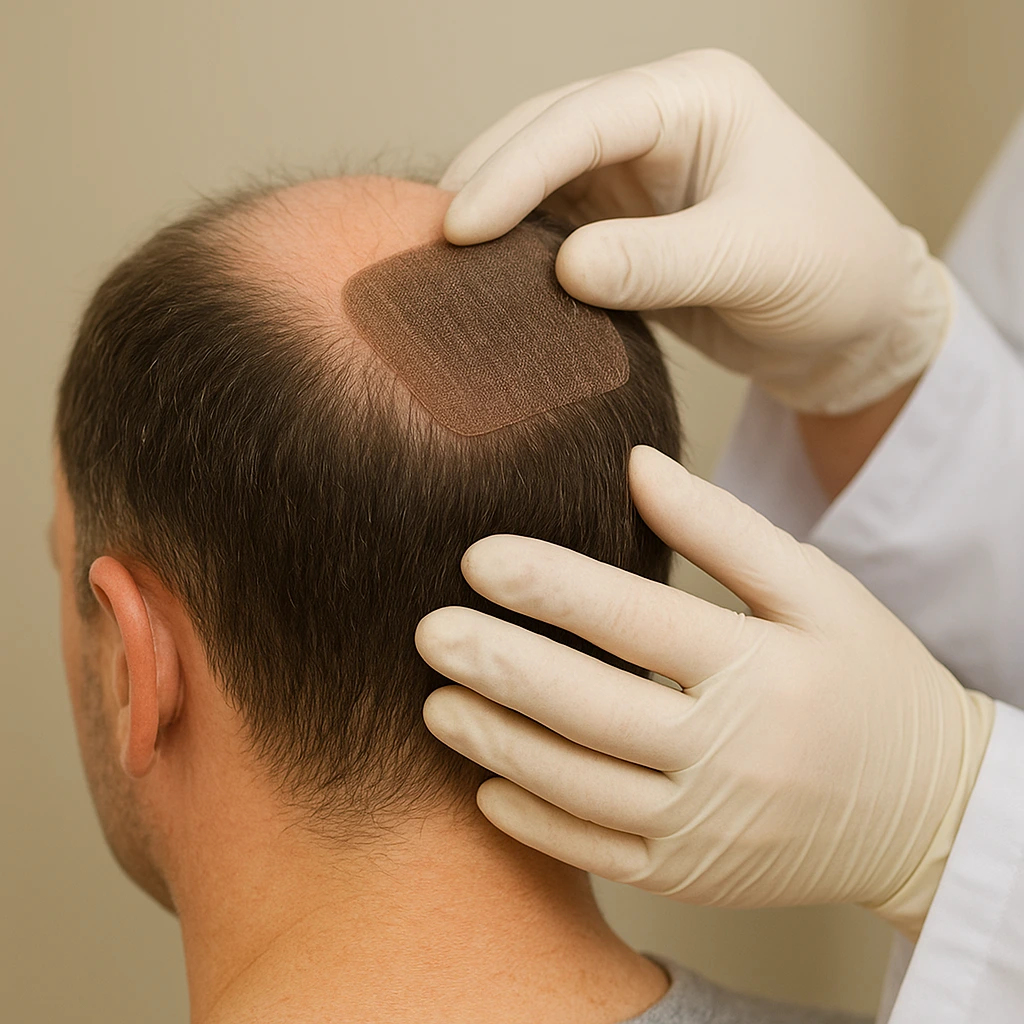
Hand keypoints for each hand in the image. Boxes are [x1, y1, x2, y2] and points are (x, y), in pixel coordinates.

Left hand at [417, 446, 992, 937]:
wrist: (925, 808)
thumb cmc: (867, 680)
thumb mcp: (816, 588)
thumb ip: (723, 528)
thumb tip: (636, 466)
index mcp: (761, 670)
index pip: (635, 621)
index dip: (549, 586)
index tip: (477, 557)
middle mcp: (729, 754)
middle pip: (590, 708)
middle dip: (498, 667)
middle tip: (428, 632)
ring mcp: (706, 825)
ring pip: (579, 787)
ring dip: (498, 745)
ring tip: (435, 703)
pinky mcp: (693, 874)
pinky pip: (597, 856)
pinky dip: (535, 824)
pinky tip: (486, 786)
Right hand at [441, 50, 951, 414]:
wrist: (853, 328)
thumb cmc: (832, 271)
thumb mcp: (751, 260)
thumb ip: (657, 263)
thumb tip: (563, 269)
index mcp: (693, 99)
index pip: (582, 122)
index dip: (514, 171)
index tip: (460, 227)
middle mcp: (655, 127)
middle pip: (543, 140)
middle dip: (484, 186)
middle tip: (422, 244)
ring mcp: (635, 180)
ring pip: (539, 188)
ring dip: (494, 226)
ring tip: (437, 269)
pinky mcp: (624, 232)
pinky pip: (554, 238)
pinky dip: (519, 263)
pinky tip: (487, 290)